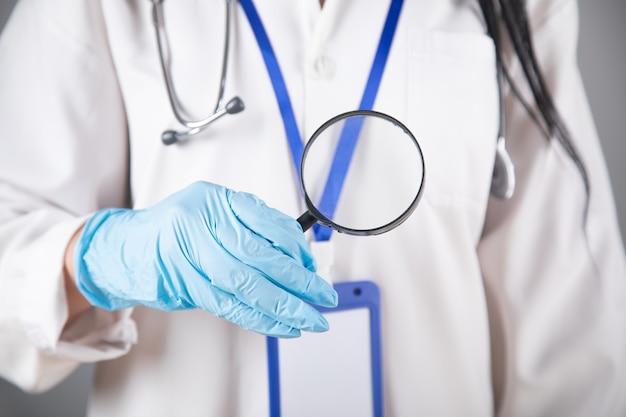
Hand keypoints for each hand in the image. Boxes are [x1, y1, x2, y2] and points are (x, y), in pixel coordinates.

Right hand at [73, 181, 337, 337]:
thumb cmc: (178, 230)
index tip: (313, 267)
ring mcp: (189, 255)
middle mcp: (201, 222)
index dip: (296, 248)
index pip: (267, 223)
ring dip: (283, 306)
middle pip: (259, 256)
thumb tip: (299, 257)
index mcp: (216, 200)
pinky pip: (228, 305)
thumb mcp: (214, 212)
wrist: (126, 249)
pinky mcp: (182, 284)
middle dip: (297, 281)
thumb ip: (251, 228)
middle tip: (323, 296)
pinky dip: (258, 319)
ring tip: (310, 319)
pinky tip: (282, 326)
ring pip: (246, 285)